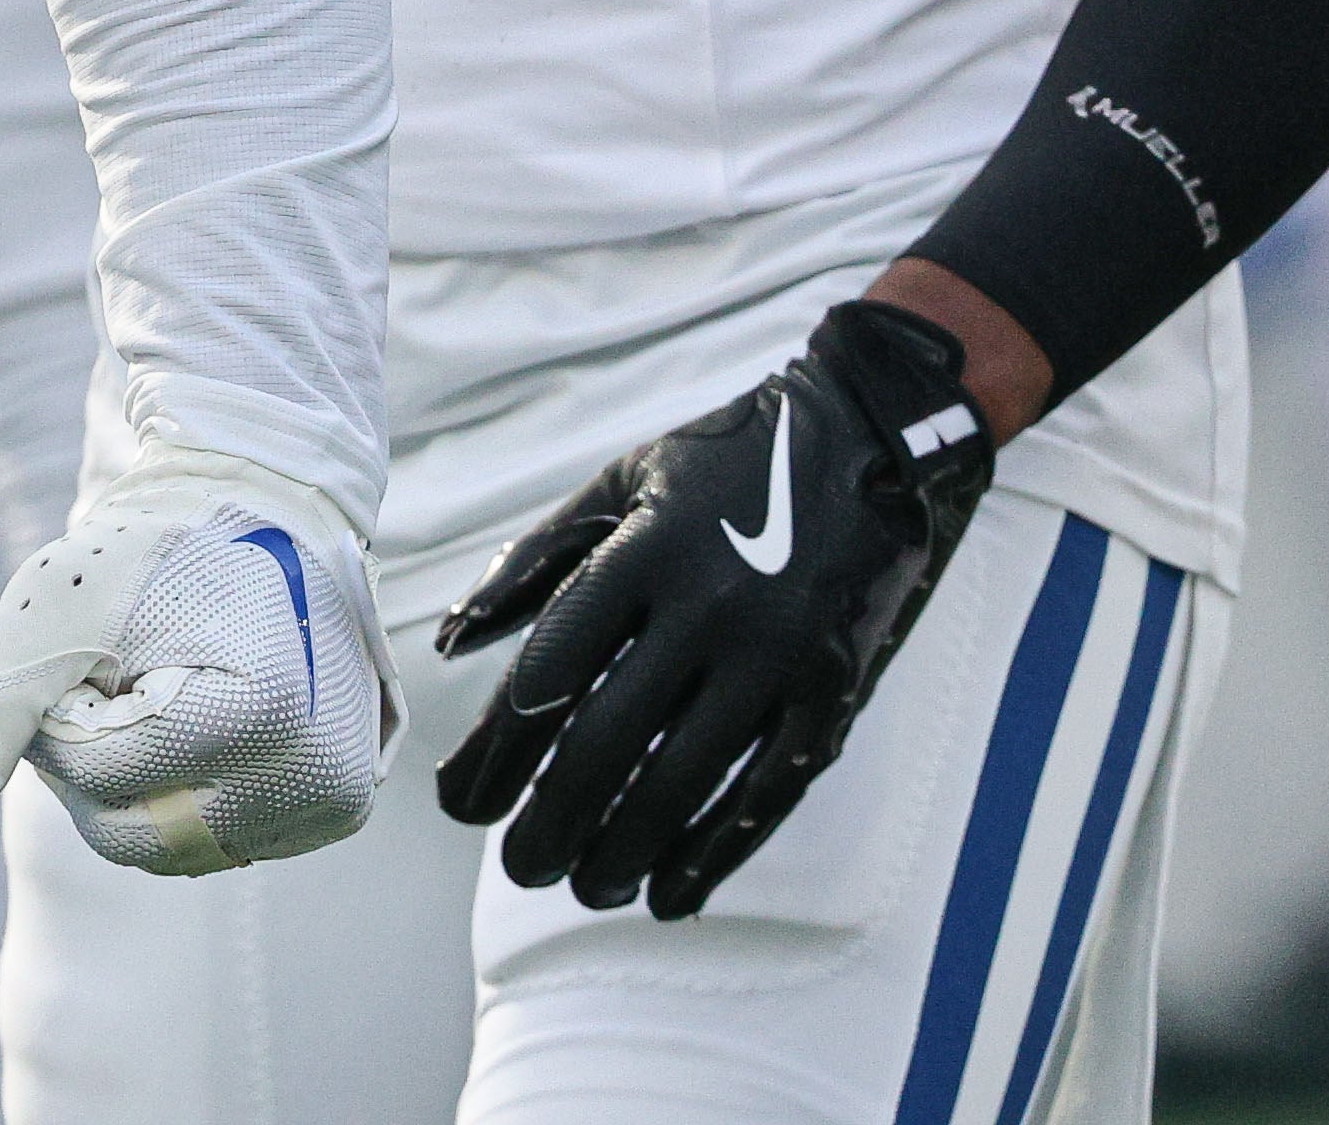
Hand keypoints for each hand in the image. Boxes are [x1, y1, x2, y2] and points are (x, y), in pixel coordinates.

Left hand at [0, 449, 389, 873]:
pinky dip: (179, 789)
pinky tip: (195, 719)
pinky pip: (213, 841)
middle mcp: (315, 778)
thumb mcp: (54, 611)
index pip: (97, 775)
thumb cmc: (152, 557)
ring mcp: (332, 802)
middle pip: (131, 834)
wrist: (260, 517)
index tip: (87, 651)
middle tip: (111, 679)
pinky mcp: (334, 810)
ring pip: (168, 846)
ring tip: (158, 691)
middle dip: (91, 758)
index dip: (60, 713)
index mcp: (260, 715)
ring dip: (132, 777)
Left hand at [432, 295, 988, 914]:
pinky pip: (768, 791)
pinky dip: (715, 850)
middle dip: (551, 818)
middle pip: (610, 741)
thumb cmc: (724, 462)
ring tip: (583, 886)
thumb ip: (533, 563)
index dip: (498, 750)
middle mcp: (709, 607)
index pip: (551, 672)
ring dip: (624, 848)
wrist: (875, 437)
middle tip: (514, 866)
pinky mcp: (836, 692)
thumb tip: (453, 644)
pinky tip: (672, 892)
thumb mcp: (619, 484)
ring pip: (685, 780)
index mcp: (642, 553)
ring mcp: (780, 655)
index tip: (459, 800)